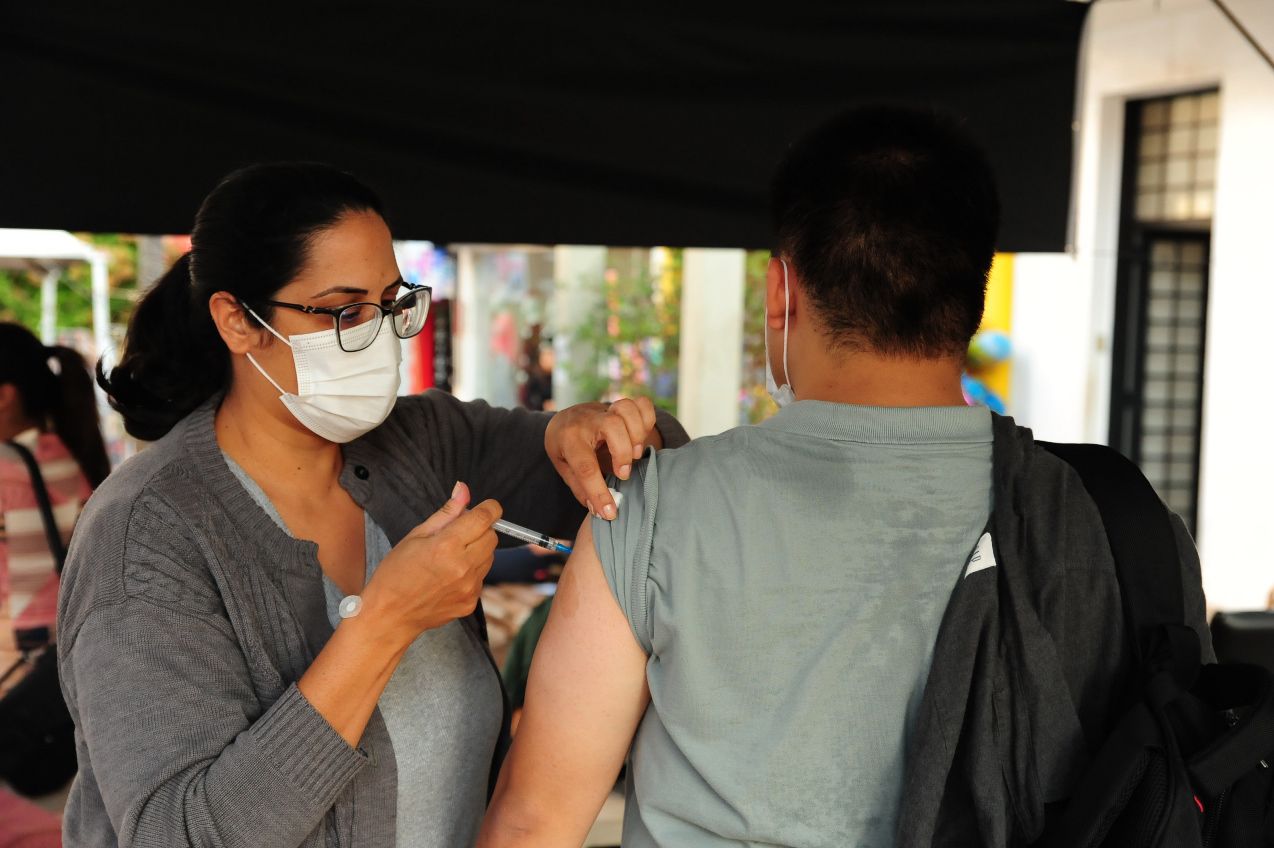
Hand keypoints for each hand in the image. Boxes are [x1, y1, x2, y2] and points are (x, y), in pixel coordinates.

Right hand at [360, 482, 501, 648]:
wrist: (390, 615)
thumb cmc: (396, 573)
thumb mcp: (416, 536)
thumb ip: (446, 513)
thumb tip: (464, 489)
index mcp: (447, 546)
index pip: (485, 517)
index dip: (490, 508)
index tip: (486, 507)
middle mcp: (463, 567)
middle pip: (492, 536)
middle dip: (480, 529)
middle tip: (457, 534)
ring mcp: (469, 587)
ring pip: (489, 557)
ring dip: (477, 550)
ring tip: (449, 557)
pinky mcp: (471, 602)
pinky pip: (481, 577)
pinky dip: (471, 571)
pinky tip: (448, 576)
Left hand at [544, 397, 657, 519]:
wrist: (564, 420)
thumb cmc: (566, 448)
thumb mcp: (565, 468)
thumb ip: (582, 488)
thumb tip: (600, 511)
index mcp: (568, 438)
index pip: (585, 467)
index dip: (599, 492)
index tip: (610, 512)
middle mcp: (588, 420)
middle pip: (612, 426)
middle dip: (622, 452)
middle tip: (623, 473)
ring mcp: (606, 410)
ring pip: (627, 410)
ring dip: (637, 434)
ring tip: (634, 454)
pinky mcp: (621, 406)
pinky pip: (642, 404)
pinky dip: (647, 419)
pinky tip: (641, 436)